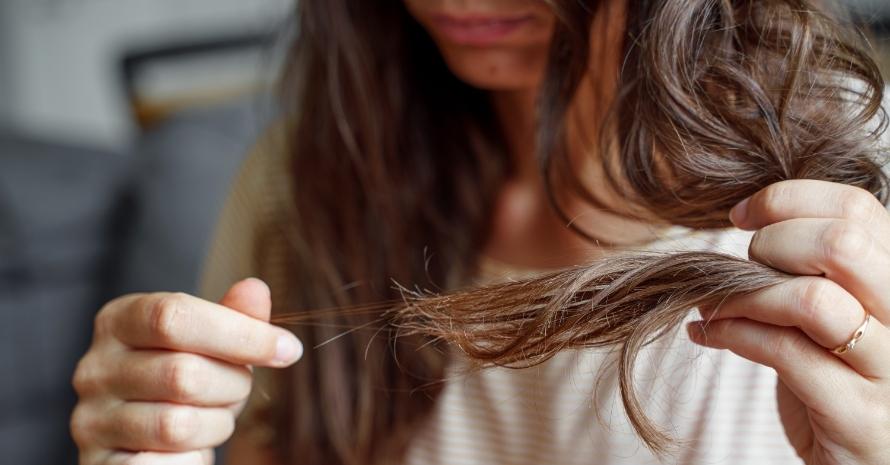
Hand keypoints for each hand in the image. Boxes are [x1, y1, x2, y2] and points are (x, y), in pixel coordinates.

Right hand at [71, 278, 301, 464]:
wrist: (150, 444)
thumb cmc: (188, 385)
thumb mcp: (215, 346)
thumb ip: (234, 317)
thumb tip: (255, 289)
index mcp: (120, 320)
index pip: (174, 316)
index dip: (239, 333)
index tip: (288, 349)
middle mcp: (95, 367)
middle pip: (183, 373)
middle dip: (233, 386)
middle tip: (238, 390)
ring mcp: (91, 419)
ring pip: (178, 424)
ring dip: (217, 424)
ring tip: (213, 418)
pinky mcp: (100, 464)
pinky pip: (164, 464)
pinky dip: (194, 457)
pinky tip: (192, 449)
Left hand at [687, 180, 889, 464]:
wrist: (866, 462)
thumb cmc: (845, 376)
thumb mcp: (841, 310)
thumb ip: (815, 267)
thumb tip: (748, 220)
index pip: (858, 207)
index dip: (788, 200)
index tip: (743, 215)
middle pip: (843, 244)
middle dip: (771, 243)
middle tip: (740, 264)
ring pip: (812, 301)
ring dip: (746, 294)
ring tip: (716, 303)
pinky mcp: (860, 415)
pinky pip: (784, 353)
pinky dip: (731, 334)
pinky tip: (706, 333)